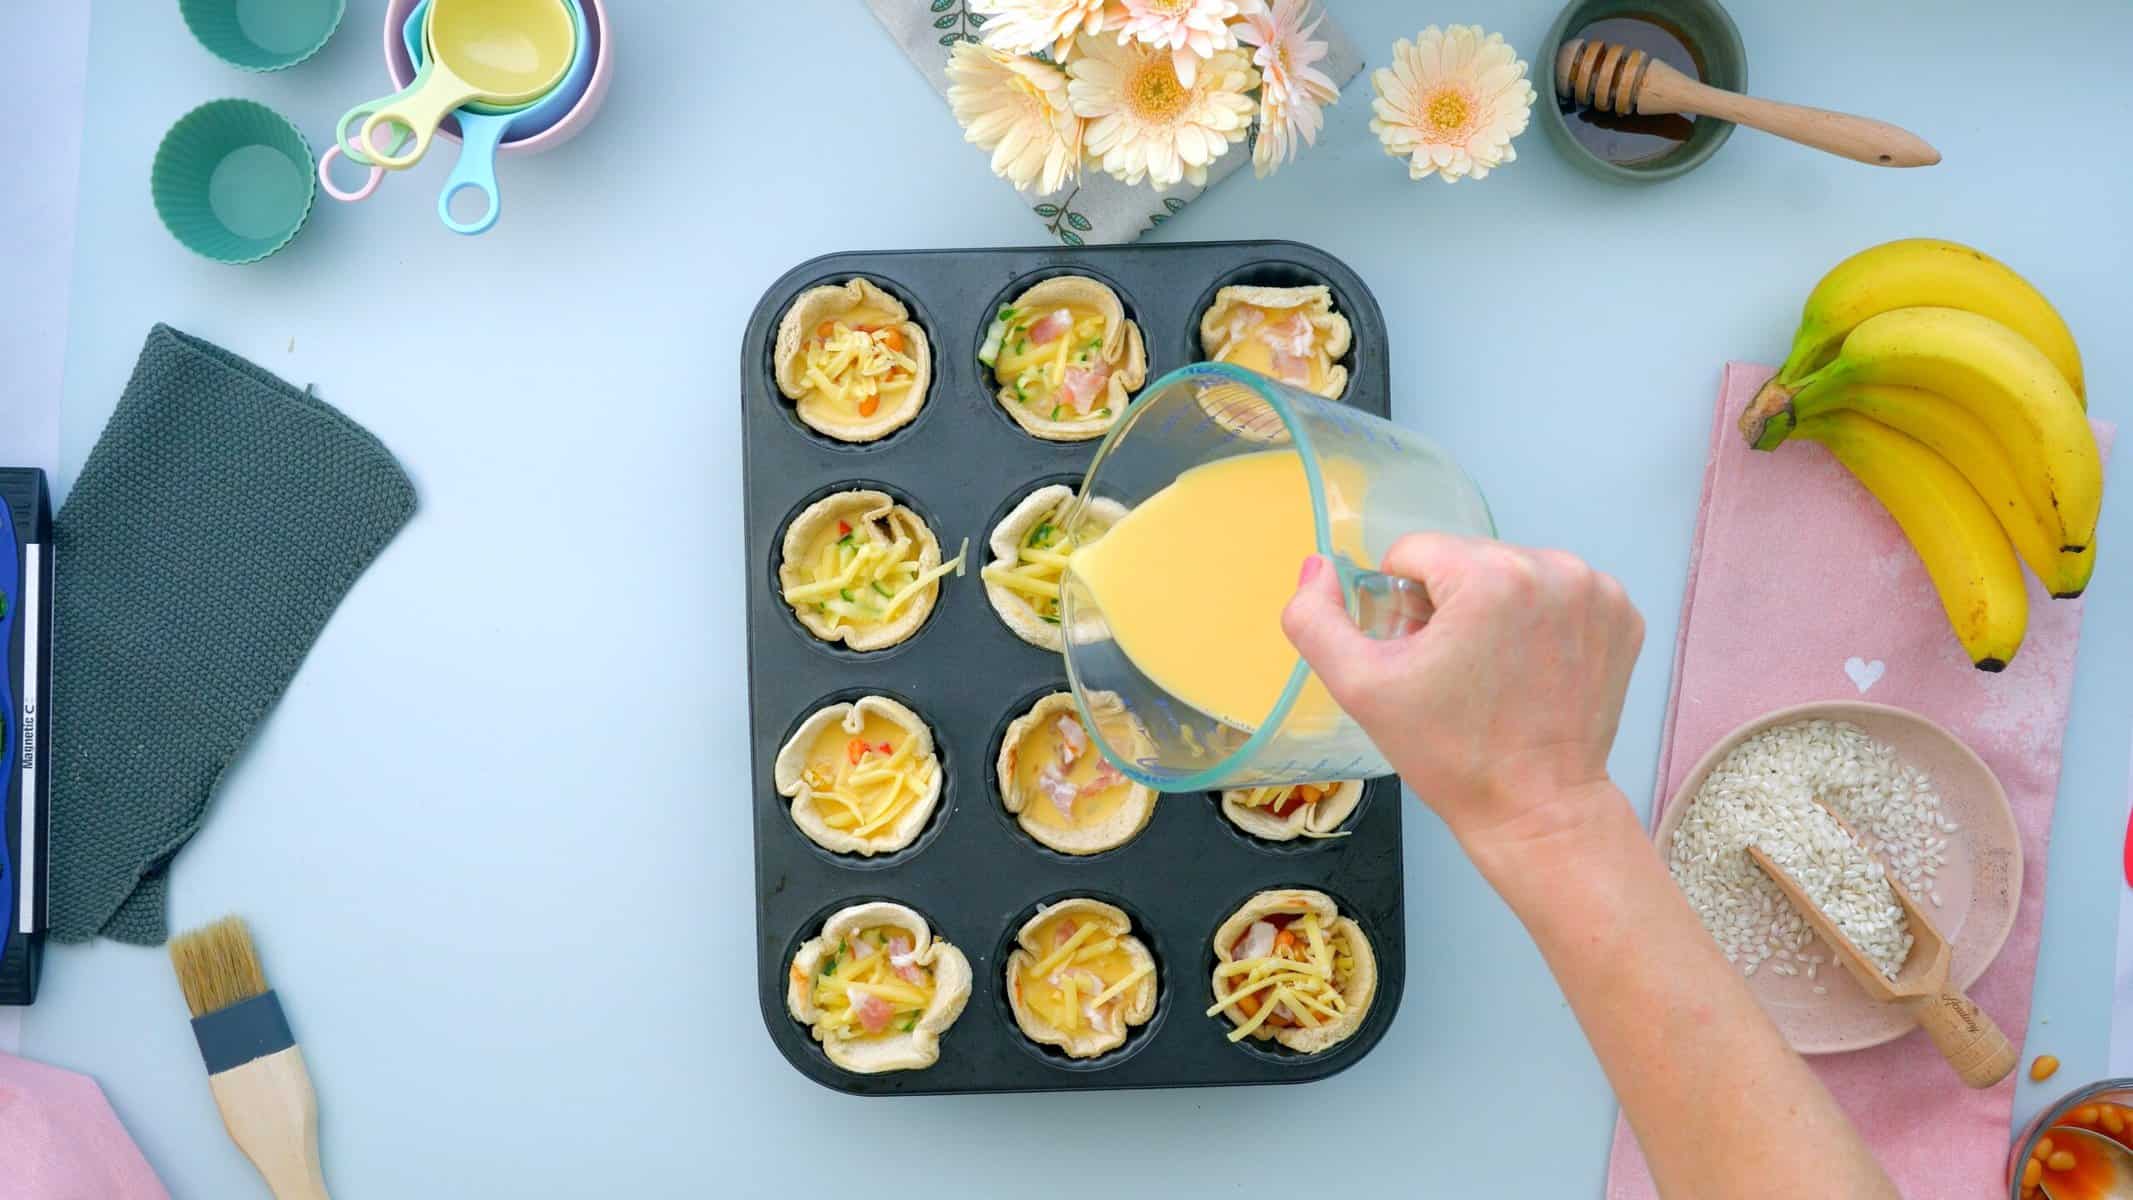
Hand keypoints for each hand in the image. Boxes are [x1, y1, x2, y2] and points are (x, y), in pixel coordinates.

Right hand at [1281, 535, 1644, 861]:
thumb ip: (1314, 619)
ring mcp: (1596, 590)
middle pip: (1465, 559)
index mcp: (1488, 576)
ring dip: (1495, 609)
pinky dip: (1541, 620)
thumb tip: (1317, 566)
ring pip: (1511, 571)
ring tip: (1496, 672)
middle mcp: (1552, 567)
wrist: (1538, 809)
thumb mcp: (1360, 687)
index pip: (1413, 554)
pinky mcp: (1623, 613)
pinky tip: (1534, 669)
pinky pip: (1558, 592)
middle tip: (1456, 672)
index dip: (1403, 607)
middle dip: (1450, 604)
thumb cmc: (1450, 753)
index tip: (1423, 658)